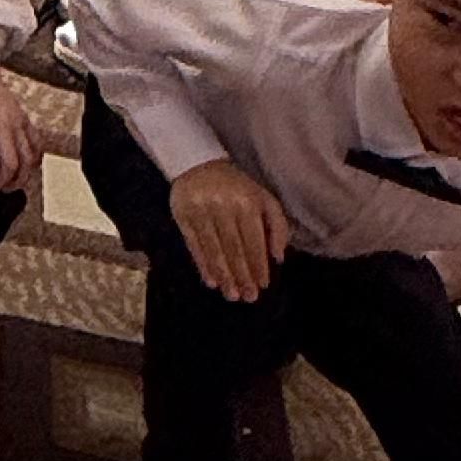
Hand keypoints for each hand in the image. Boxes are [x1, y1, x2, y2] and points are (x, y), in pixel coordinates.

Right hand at [167, 158, 291, 301]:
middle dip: (242, 276)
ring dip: (224, 275)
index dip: (258, 265)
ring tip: (231, 294)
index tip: (262, 285)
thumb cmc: (237, 187)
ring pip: (214, 250)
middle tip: (248, 297)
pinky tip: (211, 281)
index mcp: (246, 202)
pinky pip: (194, 245)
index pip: (253, 241)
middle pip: (233, 248)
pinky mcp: (182, 215)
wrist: (198, 163)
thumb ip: (277, 226)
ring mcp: (200, 211)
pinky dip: (203, 265)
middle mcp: (223, 206)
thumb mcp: (263, 198)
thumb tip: (278, 258)